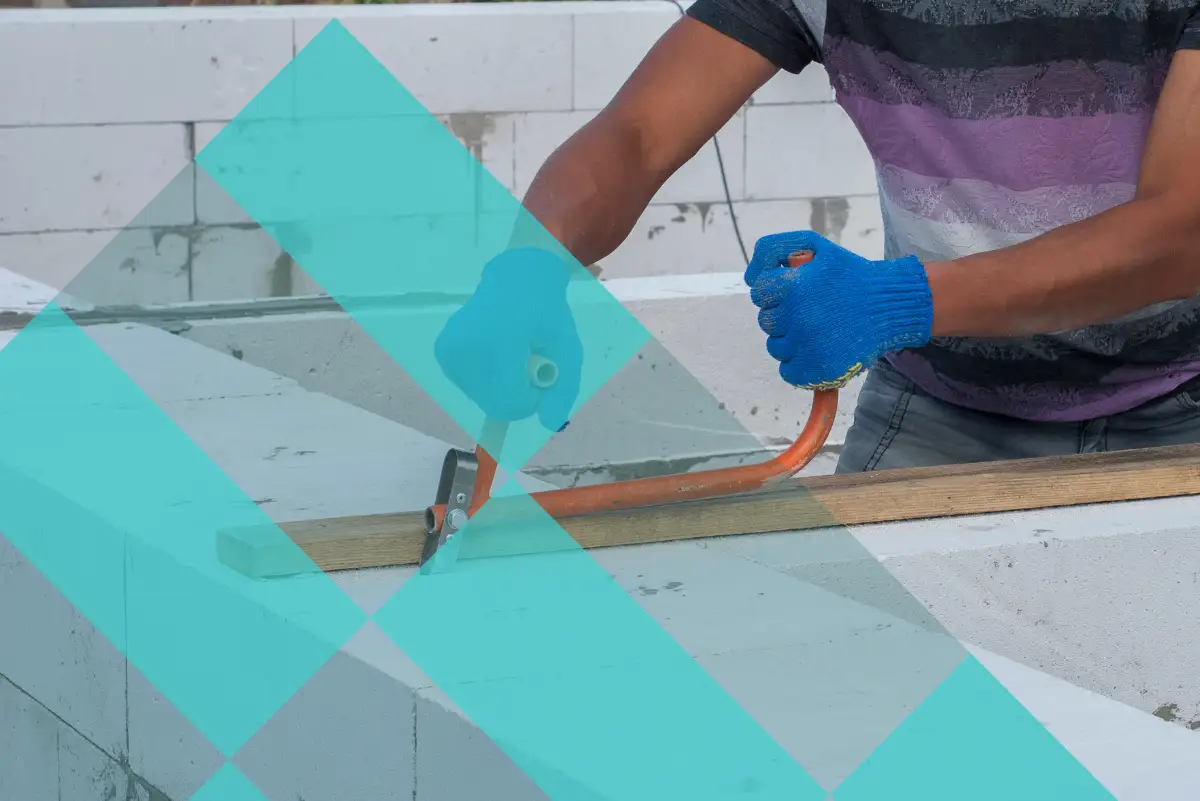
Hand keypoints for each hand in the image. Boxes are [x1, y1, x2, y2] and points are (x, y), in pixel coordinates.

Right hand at [435, 247, 581, 430]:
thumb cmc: (546, 313)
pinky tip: (494, 356)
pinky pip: (467, 386)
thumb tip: (548, 424)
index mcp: (500, 341)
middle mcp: (467, 346)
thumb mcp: (569, 350)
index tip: (541, 379)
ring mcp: (450, 348)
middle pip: (493, 404)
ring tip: (512, 358)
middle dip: (516, 396)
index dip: (530, 401)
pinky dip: (485, 381)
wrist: (516, 278)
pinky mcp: (442, 351)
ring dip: (501, 389)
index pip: (509, 400)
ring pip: (479, 399)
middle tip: (528, 367)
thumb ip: (564, 390)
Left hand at [745, 231, 933, 389]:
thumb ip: (773, 250)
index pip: (760, 292)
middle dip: (785, 315)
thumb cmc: (850, 275)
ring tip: (821, 329)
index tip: (798, 291)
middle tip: (814, 310)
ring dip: (792, 340)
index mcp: (793, 287)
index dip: (777, 291)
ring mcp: (807, 347)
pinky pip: (789, 371)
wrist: (891, 306)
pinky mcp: (817, 370)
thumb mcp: (813, 246)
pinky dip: (800, 364)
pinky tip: (820, 349)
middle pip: (767, 321)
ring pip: (776, 347)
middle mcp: (797, 318)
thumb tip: (748, 278)